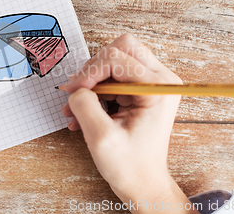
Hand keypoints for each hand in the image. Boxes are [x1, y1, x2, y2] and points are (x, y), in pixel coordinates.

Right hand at [61, 34, 197, 212]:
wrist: (143, 184)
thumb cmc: (130, 166)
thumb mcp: (101, 137)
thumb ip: (84, 105)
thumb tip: (75, 88)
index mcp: (158, 88)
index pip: (116, 58)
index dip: (89, 73)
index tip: (73, 93)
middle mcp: (160, 80)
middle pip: (120, 49)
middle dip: (93, 69)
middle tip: (78, 92)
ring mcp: (152, 83)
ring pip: (114, 61)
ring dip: (91, 82)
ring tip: (76, 109)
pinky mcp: (142, 90)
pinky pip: (113, 77)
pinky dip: (95, 92)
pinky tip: (82, 113)